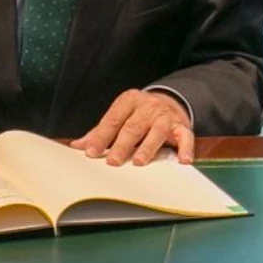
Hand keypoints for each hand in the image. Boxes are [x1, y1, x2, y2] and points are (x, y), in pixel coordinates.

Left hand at [71, 90, 193, 165]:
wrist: (169, 102)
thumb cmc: (138, 115)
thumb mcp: (120, 117)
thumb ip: (100, 131)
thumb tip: (77, 146)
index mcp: (129, 100)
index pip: (113, 119)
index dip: (101, 136)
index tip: (91, 152)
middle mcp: (148, 106)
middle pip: (133, 126)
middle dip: (122, 144)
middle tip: (113, 162)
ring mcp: (166, 116)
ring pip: (157, 131)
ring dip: (147, 147)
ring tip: (138, 162)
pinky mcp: (181, 126)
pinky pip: (185, 136)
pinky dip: (185, 148)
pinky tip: (183, 160)